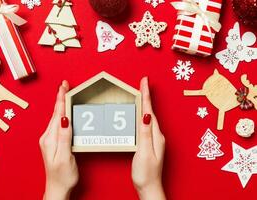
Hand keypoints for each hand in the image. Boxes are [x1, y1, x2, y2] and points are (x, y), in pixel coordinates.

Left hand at [39, 81, 77, 199]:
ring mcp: (49, 139)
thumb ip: (64, 137)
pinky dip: (61, 113)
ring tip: (65, 93)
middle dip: (60, 97)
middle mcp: (47, 137)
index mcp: (50, 138)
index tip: (63, 86)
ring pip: (56, 117)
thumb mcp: (64, 157)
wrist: (57, 188)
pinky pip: (58, 123)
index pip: (57, 114)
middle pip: (55, 113)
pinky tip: (64, 111)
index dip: (61, 99)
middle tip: (64, 84)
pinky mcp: (53, 142)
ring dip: (61, 104)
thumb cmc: (62, 176)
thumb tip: (64, 118)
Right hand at [132, 77, 165, 199]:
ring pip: (148, 116)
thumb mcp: (144, 153)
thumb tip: (146, 115)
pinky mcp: (150, 143)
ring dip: (145, 103)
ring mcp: (154, 139)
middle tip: (143, 83)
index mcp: (155, 135)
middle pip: (150, 111)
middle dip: (146, 95)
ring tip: (141, 93)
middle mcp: (157, 135)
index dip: (146, 95)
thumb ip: (145, 134)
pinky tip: (140, 113)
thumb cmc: (146, 173)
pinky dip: (143, 114)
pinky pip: (146, 124)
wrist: (149, 188)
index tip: (144, 81)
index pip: (149, 111)